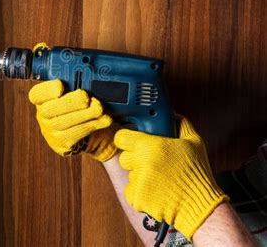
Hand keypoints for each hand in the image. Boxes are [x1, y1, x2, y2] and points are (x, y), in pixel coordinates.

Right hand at [28, 79, 118, 160]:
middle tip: (86, 97)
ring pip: (63, 123)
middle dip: (70, 102)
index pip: (36, 94)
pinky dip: (92, 125)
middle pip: (49, 110)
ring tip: (99, 108)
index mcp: (43, 99)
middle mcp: (43, 116)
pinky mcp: (63, 143)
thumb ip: (74, 82)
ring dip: (85, 114)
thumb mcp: (74, 92)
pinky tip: (104, 119)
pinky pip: (76, 134)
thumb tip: (81, 67)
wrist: (86, 132)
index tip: (60, 86)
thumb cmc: (79, 106)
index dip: (46, 90)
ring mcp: (51, 132)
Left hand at [114, 117, 228, 239]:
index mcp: (150, 146)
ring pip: (129, 174)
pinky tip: (156, 191)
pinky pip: (130, 191)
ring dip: (140, 176)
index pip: (121, 138)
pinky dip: (140, 192)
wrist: (200, 206)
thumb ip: (182, 124)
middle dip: (135, 160)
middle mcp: (140, 162)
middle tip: (153, 164)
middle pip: (124, 157)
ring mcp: (137, 181)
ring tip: (160, 179)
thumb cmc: (197, 174)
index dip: (126, 139)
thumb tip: (173, 114)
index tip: (132, 143)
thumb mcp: (194, 143)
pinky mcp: (136, 198)